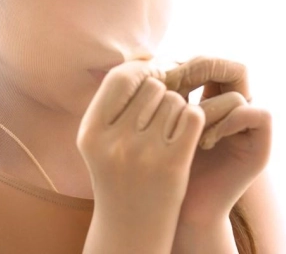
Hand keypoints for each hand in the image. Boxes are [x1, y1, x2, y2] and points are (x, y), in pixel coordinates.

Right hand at [77, 60, 205, 252]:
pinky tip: (187, 135)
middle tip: (160, 113)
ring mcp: (144, 154)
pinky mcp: (173, 164)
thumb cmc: (118, 176)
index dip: (141, 71)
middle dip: (162, 92)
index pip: (120, 77)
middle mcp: (114, 142)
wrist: (131, 228)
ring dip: (178, 109)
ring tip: (169, 132)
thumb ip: (113, 103)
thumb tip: (143, 58)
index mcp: (91, 133)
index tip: (152, 77)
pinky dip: (195, 119)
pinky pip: (192, 116)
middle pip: (152, 86)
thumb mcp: (100, 141)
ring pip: (175, 100)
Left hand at [163, 56, 272, 228]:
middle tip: (176, 91)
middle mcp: (233, 109)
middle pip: (231, 69)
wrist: (178, 209)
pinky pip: (257, 112)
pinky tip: (206, 142)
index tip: (161, 81)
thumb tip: (146, 58)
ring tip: (188, 134)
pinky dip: (230, 122)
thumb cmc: (159, 167)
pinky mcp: (261, 146)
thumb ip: (160, 92)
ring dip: (209, 110)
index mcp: (210, 98)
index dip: (188, 65)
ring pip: (237, 94)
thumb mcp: (156, 123)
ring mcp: (249, 127)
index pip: (209, 62)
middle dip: (202, 77)